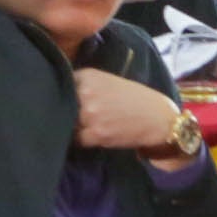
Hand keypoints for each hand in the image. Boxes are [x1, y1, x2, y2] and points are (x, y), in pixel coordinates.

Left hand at [72, 69, 191, 153]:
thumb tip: (58, 94)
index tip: (66, 99)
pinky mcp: (97, 133)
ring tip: (89, 126)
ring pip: (68, 124)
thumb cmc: (134, 98)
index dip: (62, 94)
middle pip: (62, 105)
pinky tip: (94, 135)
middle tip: (78, 115)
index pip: (61, 85)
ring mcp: (90, 114)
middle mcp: (86, 92)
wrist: (158, 117)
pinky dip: (83, 140)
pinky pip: (77, 140)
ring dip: (74, 127)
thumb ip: (83, 85)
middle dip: (67, 111)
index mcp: (88, 76)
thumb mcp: (107, 80)